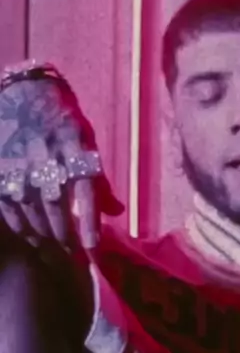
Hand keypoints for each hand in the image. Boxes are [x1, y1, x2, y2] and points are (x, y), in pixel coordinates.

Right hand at [0, 68, 122, 250]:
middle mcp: (47, 156)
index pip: (84, 190)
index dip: (88, 222)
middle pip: (56, 208)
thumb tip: (117, 212)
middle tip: (74, 261)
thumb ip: (99, 179)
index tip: (92, 249)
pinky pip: (9, 207)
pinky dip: (21, 227)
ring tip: (53, 255)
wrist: (22, 91)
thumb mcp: (87, 140)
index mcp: (75, 147)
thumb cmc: (62, 119)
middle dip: (66, 239)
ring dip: (44, 238)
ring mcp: (19, 163)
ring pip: (31, 212)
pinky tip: (31, 238)